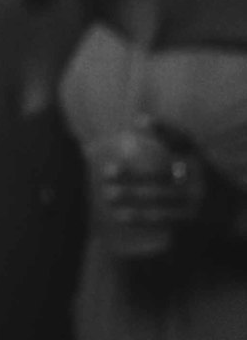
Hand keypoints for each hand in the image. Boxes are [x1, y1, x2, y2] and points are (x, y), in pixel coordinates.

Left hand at [98, 123, 214, 242]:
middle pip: (162, 174)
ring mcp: (196, 200)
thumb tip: (138, 122)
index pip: (183, 140)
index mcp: (199, 160)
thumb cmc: (209, 182)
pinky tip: (120, 216)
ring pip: (158, 197)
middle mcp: (199, 179)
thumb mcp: (198, 161)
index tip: (139, 120)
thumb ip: (174, 146)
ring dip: (131, 197)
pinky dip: (140, 218)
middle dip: (132, 174)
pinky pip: (162, 217)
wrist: (238, 213)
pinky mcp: (192, 219)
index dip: (163, 129)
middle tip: (106, 172)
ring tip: (108, 195)